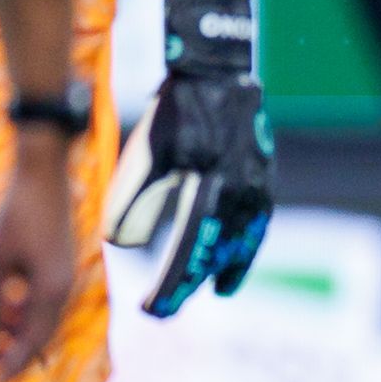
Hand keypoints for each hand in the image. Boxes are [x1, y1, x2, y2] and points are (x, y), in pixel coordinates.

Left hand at [0, 133, 82, 379]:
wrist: (43, 176)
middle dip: (15, 354)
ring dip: (19, 334)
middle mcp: (65, 288)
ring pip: (45, 319)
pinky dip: (27, 316)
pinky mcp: (62, 266)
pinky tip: (8, 315)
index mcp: (51, 290)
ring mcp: (67, 276)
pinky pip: (46, 303)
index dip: (12, 365)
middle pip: (42, 334)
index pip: (32, 341)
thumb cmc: (16, 215)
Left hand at [110, 0, 275, 314]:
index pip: (188, 254)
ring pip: (243, 242)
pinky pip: (257, 222)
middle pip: (216, 255)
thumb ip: (133, 200)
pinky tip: (238, 251)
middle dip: (190, 284)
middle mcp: (241, 196)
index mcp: (211, 191)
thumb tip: (118, 245)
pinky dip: (247, 243)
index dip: (169, 287)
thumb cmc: (176, 111)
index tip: (150, 310)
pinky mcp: (263, 176)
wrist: (218, 72)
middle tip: (165, 308)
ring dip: (226, 268)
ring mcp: (258, 187)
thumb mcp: (145, 153)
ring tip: (215, 290)